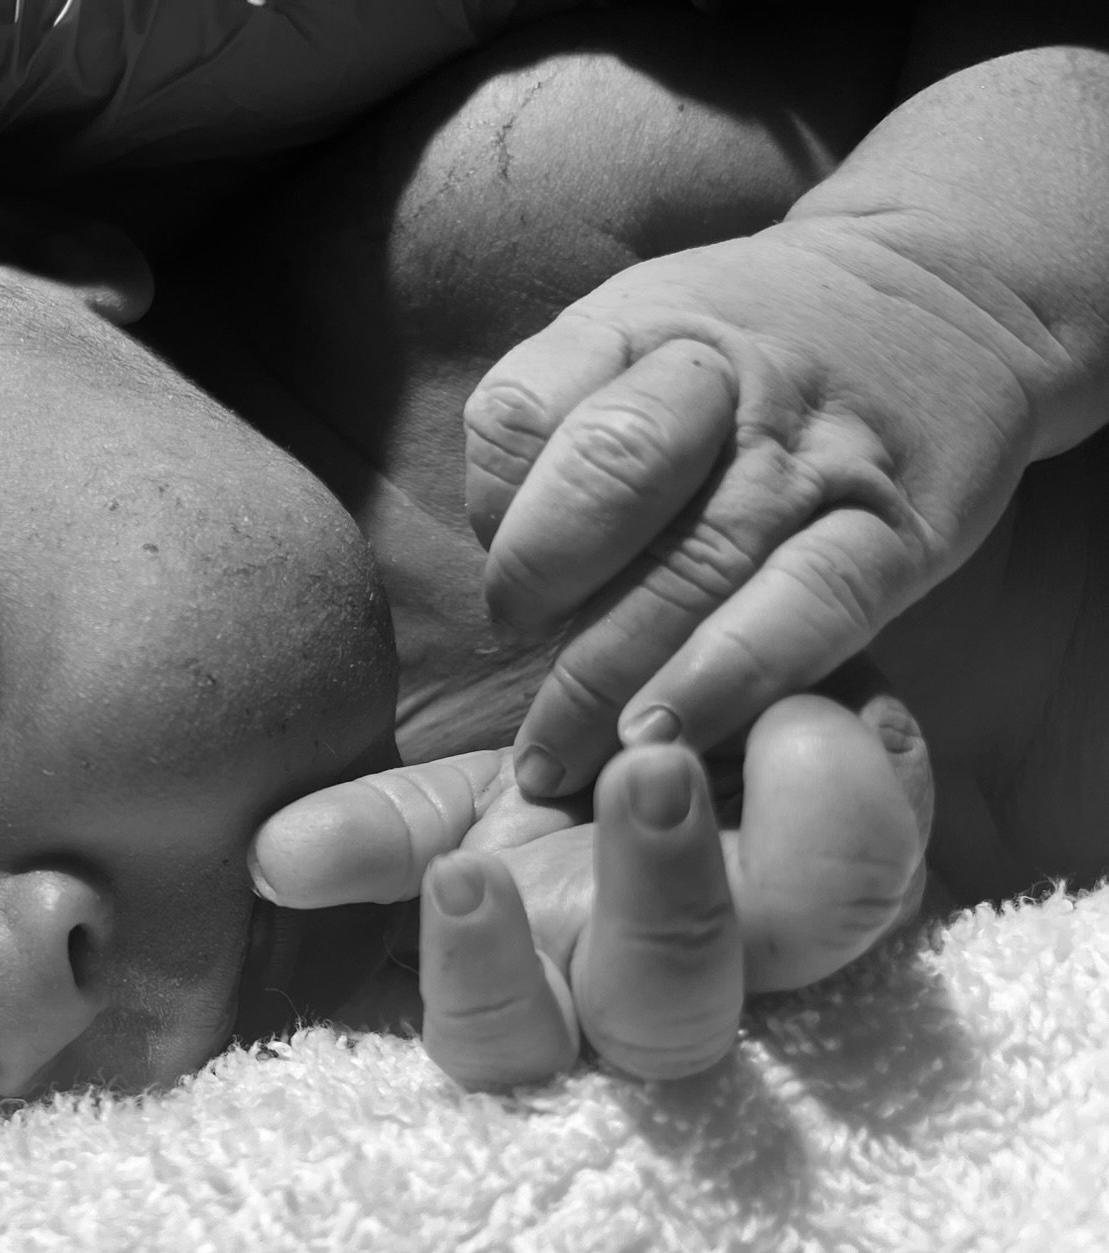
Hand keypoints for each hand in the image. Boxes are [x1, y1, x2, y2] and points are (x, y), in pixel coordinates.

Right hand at [248, 678, 930, 1085]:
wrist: (673, 700)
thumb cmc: (542, 775)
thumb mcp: (455, 798)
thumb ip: (375, 832)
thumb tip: (272, 859)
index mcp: (547, 978)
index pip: (503, 1046)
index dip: (489, 986)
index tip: (462, 880)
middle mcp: (667, 981)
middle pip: (675, 1020)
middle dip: (664, 903)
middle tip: (645, 765)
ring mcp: (787, 934)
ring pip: (817, 937)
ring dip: (803, 840)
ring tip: (782, 714)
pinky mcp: (879, 866)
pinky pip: (904, 846)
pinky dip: (872, 774)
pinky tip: (826, 701)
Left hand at [463, 218, 1044, 799]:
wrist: (947, 298)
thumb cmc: (744, 353)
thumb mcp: (631, 335)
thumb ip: (547, 435)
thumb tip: (501, 575)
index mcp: (633, 334)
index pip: (518, 417)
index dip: (496, 518)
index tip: (510, 602)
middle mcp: (726, 386)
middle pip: (607, 478)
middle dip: (540, 602)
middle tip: (523, 710)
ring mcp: (813, 456)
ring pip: (697, 561)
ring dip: (614, 675)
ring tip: (566, 763)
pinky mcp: (896, 531)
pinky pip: (809, 607)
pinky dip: (733, 678)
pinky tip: (674, 736)